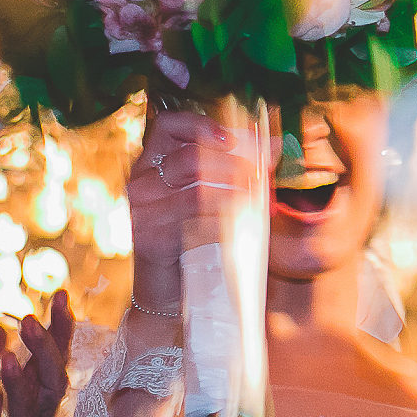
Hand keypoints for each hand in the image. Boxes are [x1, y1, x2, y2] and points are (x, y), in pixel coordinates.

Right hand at [125, 107, 243, 317]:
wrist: (172, 291)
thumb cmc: (196, 239)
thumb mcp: (216, 197)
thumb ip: (239, 168)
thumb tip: (275, 143)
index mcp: (152, 163)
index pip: (168, 125)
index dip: (201, 124)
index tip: (232, 139)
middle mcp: (141, 181)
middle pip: (192, 155)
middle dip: (235, 165)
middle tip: (260, 179)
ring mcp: (142, 210)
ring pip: (197, 186)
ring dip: (235, 191)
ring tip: (256, 201)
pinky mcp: (149, 236)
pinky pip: (194, 218)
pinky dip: (224, 219)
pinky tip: (239, 225)